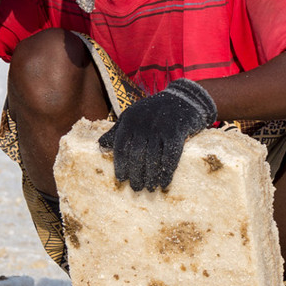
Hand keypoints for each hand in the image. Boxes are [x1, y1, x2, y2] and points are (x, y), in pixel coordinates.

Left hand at [98, 78, 217, 191]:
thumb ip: (118, 130)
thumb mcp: (133, 115)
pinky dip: (167, 171)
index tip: (122, 179)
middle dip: (136, 174)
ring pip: (153, 157)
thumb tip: (100, 145)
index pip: (121, 147)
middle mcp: (143, 124)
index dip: (121, 165)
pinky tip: (164, 182)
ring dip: (151, 176)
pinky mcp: (177, 132)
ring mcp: (160, 128)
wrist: (184, 98)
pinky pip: (170, 156)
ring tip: (150, 188)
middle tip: (136, 188)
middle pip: (136, 154)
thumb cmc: (155, 110)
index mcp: (130, 121)